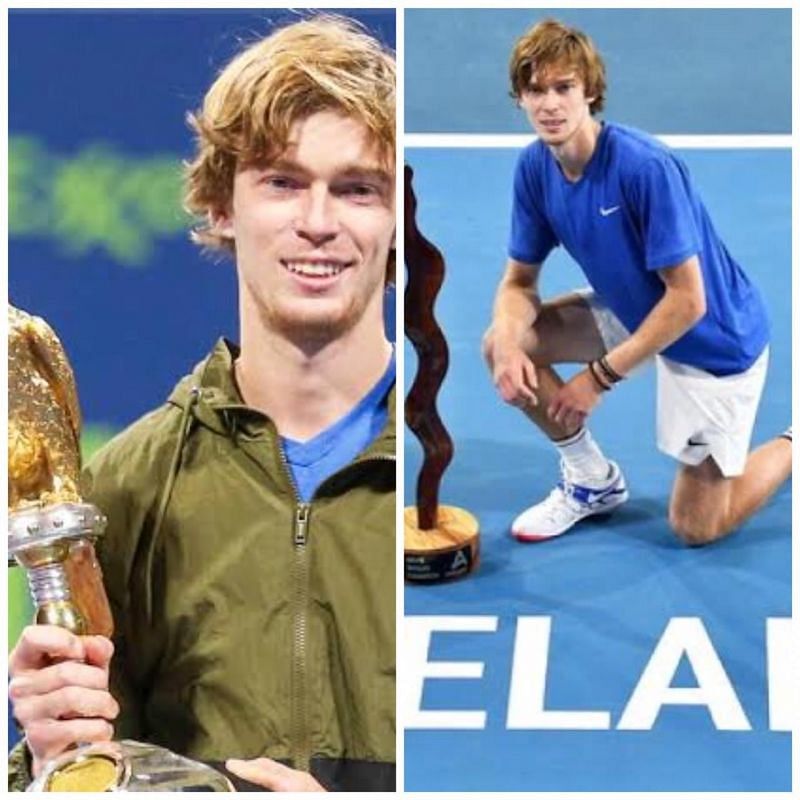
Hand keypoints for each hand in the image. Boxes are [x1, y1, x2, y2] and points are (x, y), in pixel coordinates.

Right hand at [9, 625, 117, 776]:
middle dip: (98, 678)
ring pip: (73, 697)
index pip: (32, 638)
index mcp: (26, 660)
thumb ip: (96, 649)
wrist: (63, 739)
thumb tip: (98, 646)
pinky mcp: (39, 739)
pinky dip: (99, 728)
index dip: (61, 639)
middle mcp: (20, 687)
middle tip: (104, 688)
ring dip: (103, 703)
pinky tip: (102, 728)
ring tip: (109, 708)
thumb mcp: (87, 665)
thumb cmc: (73, 693)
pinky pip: (76, 728)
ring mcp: (27, 714)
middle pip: (66, 671)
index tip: (80, 650)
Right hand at [226, 757, 326, 791]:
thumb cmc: (310, 798)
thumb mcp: (287, 791)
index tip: (229, 763)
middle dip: (251, 765)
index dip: (244, 767)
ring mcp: (308, 781)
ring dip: (262, 771)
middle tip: (234, 766)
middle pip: (270, 765)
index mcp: (292, 784)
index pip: (262, 771)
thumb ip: (261, 793)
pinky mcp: (312, 787)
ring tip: (249, 773)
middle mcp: (300, 778)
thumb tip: (241, 789)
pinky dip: (274, 777)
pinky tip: (270, 784)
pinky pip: (287, 776)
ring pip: (279, 770)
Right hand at [484, 327, 537, 407]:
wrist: (501, 350)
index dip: (527, 396)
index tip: (535, 401)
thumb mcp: (527, 362)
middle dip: (522, 401)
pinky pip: (503, 396)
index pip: (519, 387)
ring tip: (526, 402)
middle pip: (512, 395)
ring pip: (506, 398)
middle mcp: (503, 375)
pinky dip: (511, 401)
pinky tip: (520, 401)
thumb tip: (535, 387)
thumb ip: (531, 374)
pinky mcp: (496, 383)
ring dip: (517, 403)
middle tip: (532, 402)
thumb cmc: (518, 357)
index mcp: (512, 369)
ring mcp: (498, 380)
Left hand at [548, 368, 603, 429]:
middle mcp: (567, 403)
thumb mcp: (567, 386)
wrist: (594, 379)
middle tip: (560, 422)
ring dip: (569, 424)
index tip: (552, 417)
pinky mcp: (586, 411)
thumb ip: (563, 395)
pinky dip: (579, 422)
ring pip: (569, 422)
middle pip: (559, 419)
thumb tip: (560, 403)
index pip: (551, 410)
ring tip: (569, 425)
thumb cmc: (581, 380)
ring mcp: (576, 408)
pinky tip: (579, 422)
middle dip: (559, 421)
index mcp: (560, 396)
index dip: (551, 415)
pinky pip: (580, 421)